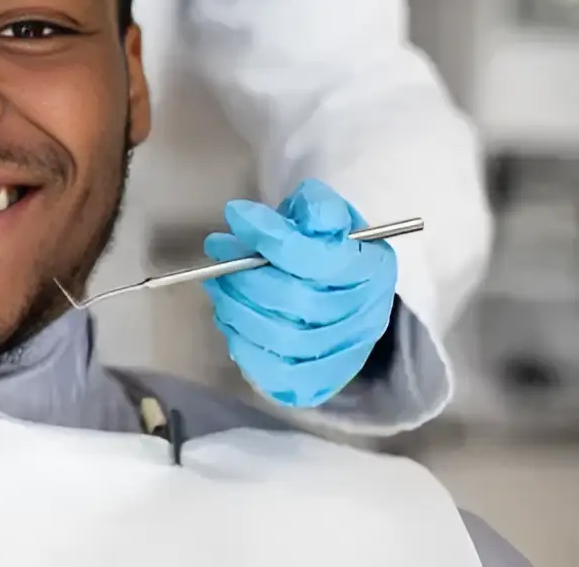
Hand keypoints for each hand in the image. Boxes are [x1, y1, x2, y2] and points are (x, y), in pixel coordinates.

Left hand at [202, 179, 396, 407]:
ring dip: (235, 305)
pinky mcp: (315, 380)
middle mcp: (363, 316)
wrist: (342, 293)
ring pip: (279, 337)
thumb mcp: (329, 216)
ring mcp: (341, 353)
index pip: (316, 256)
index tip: (236, 214)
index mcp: (371, 270)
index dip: (270, 235)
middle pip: (295, 300)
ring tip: (217, 280)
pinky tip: (229, 315)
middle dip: (243, 272)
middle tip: (217, 247)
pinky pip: (271, 370)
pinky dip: (241, 342)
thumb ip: (316, 209)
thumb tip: (297, 212)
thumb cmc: (329, 247)